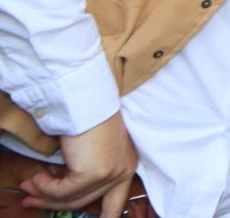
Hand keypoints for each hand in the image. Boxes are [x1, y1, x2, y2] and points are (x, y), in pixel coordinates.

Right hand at [21, 113, 138, 216]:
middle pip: (84, 201)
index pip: (116, 204)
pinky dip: (46, 186)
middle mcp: (123, 171)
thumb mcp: (92, 150)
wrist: (86, 100)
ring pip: (71, 198)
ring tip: (27, 186)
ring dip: (44, 194)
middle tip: (30, 198)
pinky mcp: (95, 173)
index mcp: (127, 166)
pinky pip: (63, 190)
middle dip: (52, 202)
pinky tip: (36, 177)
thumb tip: (61, 192)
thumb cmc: (88, 118)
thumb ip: (86, 171)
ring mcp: (111, 173)